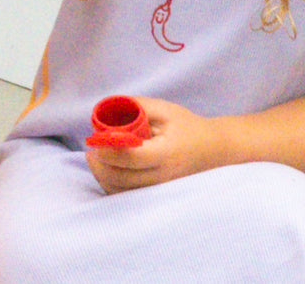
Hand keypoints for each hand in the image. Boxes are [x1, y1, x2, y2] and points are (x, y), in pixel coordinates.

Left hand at [85, 98, 222, 193]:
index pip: (131, 157)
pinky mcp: (157, 197)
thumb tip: (107, 106)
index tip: (95, 141)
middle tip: (91, 150)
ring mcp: (161, 191)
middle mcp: (164, 176)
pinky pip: (128, 198)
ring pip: (122, 192)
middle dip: (100, 165)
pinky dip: (113, 187)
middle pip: (121, 178)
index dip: (108, 151)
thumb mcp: (165, 110)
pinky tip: (107, 173)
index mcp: (166, 153)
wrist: (213, 151)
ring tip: (96, 160)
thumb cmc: (188, 127)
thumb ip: (137, 106)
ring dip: (103, 177)